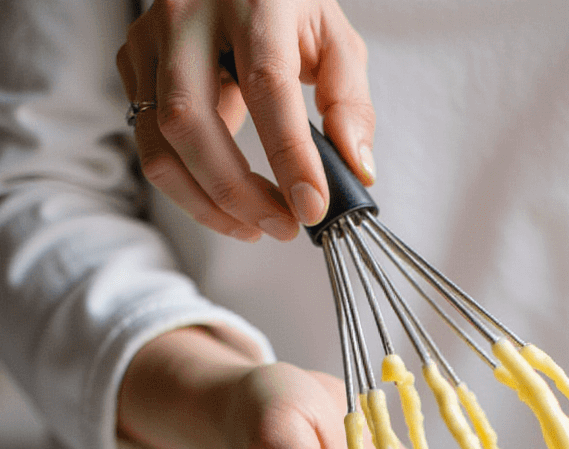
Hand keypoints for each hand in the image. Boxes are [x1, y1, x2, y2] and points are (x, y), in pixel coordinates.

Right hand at [116, 0, 374, 242]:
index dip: (289, 156)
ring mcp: (151, 40)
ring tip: (254, 225)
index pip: (266, 86)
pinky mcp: (133, 64)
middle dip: (236, 194)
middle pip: (191, 124)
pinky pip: (150, 147)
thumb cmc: (283, 6)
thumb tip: (356, 166)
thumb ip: (349, 100)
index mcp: (251, 1)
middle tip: (281, 227)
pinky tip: (226, 198)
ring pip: (160, 147)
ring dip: (207, 204)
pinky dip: (189, 188)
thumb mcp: (332, 37)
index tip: (311, 207)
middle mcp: (188, 16)